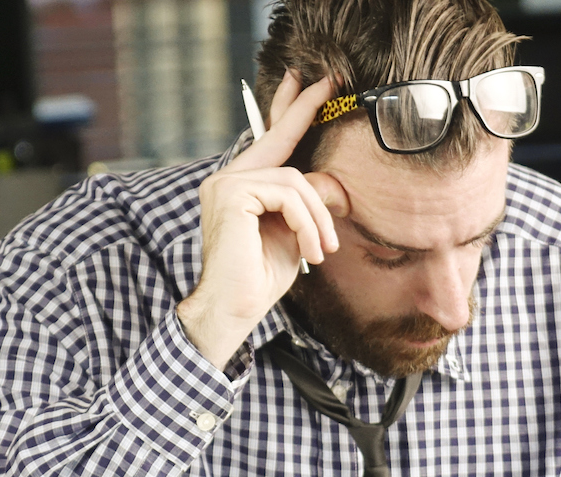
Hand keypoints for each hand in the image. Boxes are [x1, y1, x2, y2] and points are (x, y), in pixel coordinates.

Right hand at [176, 71, 343, 367]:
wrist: (234, 309)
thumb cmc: (260, 279)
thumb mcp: (295, 234)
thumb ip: (308, 204)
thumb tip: (334, 182)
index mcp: (239, 188)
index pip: (268, 141)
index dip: (289, 111)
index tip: (314, 85)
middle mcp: (226, 180)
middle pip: (277, 140)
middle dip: (304, 110)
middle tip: (331, 82)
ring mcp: (225, 184)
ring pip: (293, 179)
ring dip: (318, 216)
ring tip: (324, 249)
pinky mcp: (232, 194)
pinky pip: (288, 194)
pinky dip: (307, 222)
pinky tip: (311, 250)